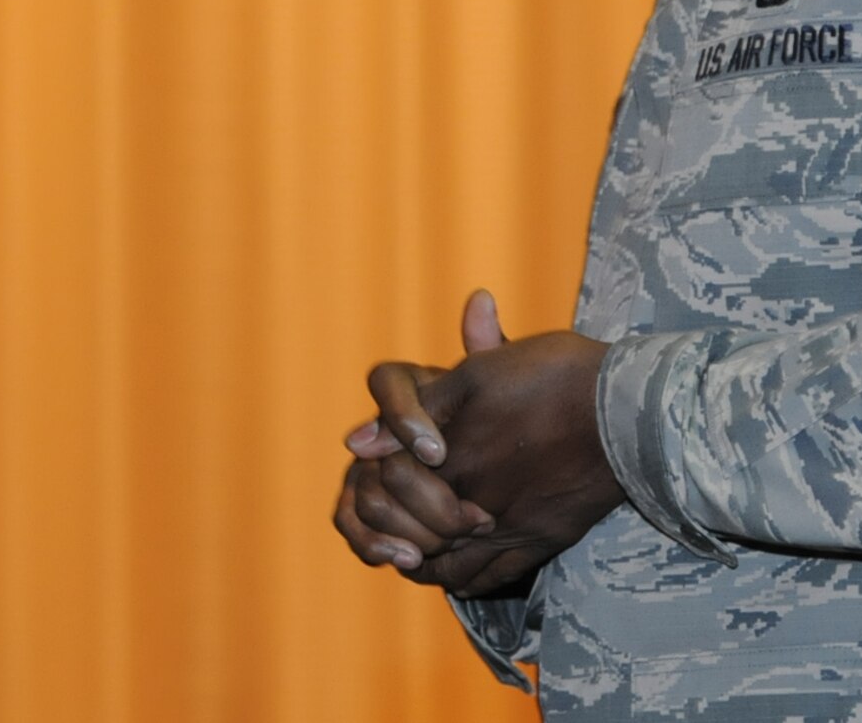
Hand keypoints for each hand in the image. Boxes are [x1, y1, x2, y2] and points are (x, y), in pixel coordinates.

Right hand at [333, 291, 505, 573]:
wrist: (505, 478)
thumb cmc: (508, 423)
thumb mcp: (506, 390)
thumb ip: (491, 349)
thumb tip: (482, 299)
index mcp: (410, 389)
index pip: (385, 380)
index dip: (404, 416)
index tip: (437, 450)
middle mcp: (380, 428)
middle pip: (369, 449)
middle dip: (410, 486)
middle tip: (452, 510)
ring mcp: (367, 470)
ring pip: (354, 491)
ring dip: (387, 522)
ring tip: (424, 549)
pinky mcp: (366, 510)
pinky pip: (353, 526)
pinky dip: (376, 546)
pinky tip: (412, 560)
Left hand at [391, 327, 625, 597]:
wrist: (629, 408)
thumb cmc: (554, 376)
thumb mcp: (478, 373)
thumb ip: (415, 408)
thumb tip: (357, 443)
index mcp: (452, 458)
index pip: (391, 485)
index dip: (384, 476)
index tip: (391, 462)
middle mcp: (475, 504)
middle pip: (414, 534)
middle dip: (399, 524)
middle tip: (397, 512)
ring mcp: (510, 529)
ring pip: (449, 567)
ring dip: (428, 557)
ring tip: (420, 543)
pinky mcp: (542, 542)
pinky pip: (490, 579)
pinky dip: (466, 578)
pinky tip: (461, 566)